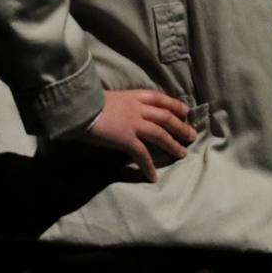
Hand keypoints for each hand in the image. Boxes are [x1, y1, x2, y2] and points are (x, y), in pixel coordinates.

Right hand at [76, 90, 196, 182]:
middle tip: (192, 135)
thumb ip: (120, 103)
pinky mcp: (126, 139)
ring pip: (160, 134)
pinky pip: (142, 154)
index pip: (160, 99)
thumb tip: (121, 110)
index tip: (186, 110)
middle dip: (180, 126)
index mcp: (134, 95)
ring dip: (172, 145)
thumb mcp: (109, 96)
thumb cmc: (88, 100)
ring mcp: (134, 124)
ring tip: (182, 154)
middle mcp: (138, 108)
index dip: (175, 104)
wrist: (78, 106)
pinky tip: (153, 176)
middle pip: (166, 117)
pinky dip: (149, 166)